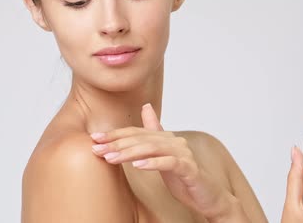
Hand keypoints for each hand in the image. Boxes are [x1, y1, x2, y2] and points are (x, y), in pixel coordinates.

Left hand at [89, 103, 245, 221]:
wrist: (208, 197)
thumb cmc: (183, 177)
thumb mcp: (163, 155)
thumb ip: (153, 132)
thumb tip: (146, 106)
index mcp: (166, 138)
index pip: (136, 133)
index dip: (115, 135)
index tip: (94, 138)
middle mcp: (174, 142)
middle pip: (141, 139)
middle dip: (116, 143)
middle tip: (96, 148)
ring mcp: (183, 155)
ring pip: (152, 149)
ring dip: (129, 153)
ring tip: (111, 158)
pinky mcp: (189, 169)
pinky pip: (169, 163)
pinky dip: (153, 163)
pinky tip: (137, 166)